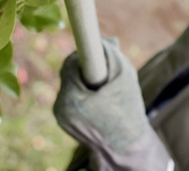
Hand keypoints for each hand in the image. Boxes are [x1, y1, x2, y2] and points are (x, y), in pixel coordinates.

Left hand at [54, 39, 171, 170]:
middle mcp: (61, 107)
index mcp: (73, 98)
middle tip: (103, 66)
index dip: (82, 52)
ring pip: (69, 84)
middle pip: (68, 73)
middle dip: (84, 66)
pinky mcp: (63, 120)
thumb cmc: (127, 110)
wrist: (124, 147)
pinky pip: (70, 96)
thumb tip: (105, 40)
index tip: (91, 45)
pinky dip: (81, 92)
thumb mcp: (125, 76)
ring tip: (102, 86)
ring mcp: (60, 116)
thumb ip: (112, 54)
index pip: (70, 63)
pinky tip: (96, 98)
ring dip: (83, 79)